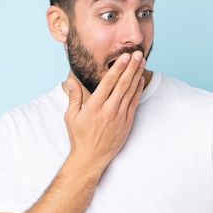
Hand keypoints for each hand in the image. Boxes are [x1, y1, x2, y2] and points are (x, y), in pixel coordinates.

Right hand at [64, 50, 145, 169]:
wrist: (91, 158)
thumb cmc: (79, 137)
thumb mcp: (71, 116)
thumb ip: (74, 97)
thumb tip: (71, 80)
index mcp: (94, 106)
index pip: (108, 82)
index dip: (118, 68)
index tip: (124, 56)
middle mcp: (108, 110)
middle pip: (123, 84)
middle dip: (131, 67)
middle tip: (138, 53)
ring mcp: (120, 117)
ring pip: (131, 92)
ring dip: (137, 75)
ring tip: (142, 62)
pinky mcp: (127, 123)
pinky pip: (134, 103)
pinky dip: (138, 90)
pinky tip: (140, 79)